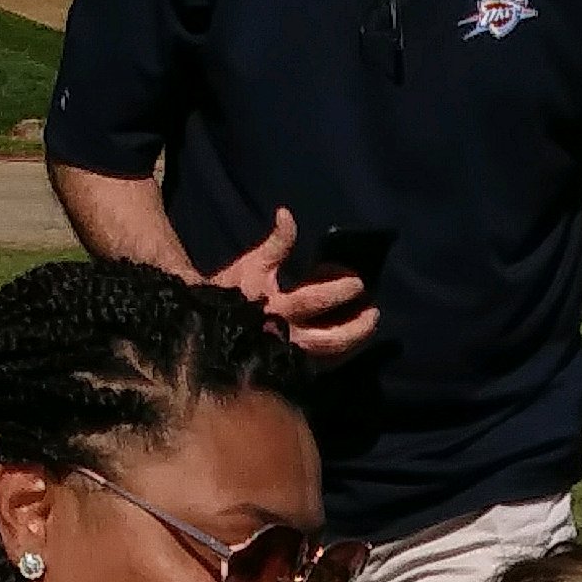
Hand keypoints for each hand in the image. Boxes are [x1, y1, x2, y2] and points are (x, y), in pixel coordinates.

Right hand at [209, 208, 380, 361]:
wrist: (208, 332)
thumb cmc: (230, 295)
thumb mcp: (252, 265)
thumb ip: (275, 244)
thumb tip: (287, 214)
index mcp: (277, 309)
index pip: (313, 300)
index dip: (337, 289)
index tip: (358, 283)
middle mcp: (287, 337)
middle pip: (329, 339)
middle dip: (356, 327)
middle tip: (373, 312)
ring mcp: (290, 355)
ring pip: (328, 355)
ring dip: (353, 340)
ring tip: (368, 324)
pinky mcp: (291, 366)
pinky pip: (321, 361)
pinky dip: (338, 350)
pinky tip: (351, 339)